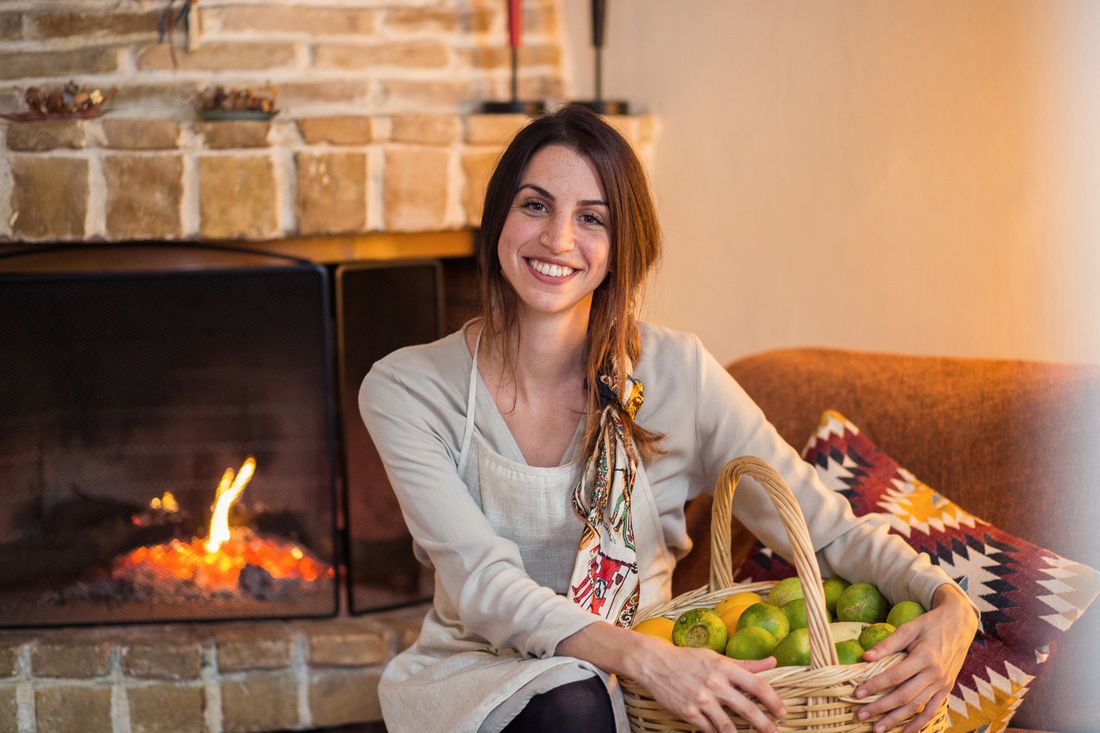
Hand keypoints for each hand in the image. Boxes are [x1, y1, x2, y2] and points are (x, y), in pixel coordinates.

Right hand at [634, 639, 785, 732]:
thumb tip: (773, 661)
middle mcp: (714, 684)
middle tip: (775, 732)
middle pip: (747, 708)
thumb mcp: (716, 656)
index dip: (772, 700)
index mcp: (724, 667)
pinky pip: (709, 730)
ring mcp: (701, 700)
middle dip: (764, 724)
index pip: (756, 685)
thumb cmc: (687, 658)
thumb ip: (745, 663)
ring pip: (728, 726)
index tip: (781, 711)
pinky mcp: (688, 713)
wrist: (654, 663)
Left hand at [854, 584, 977, 732]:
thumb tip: (865, 657)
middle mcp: (935, 674)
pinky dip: (920, 723)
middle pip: (904, 696)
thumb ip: (887, 644)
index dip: (875, 686)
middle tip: (860, 715)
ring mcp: (942, 684)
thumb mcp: (909, 628)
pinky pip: (933, 710)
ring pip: (917, 707)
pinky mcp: (947, 689)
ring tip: (877, 729)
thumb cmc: (930, 625)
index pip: (895, 676)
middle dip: (881, 708)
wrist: (960, 625)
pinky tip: (906, 732)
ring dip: (896, 720)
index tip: (857, 693)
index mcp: (924, 657)